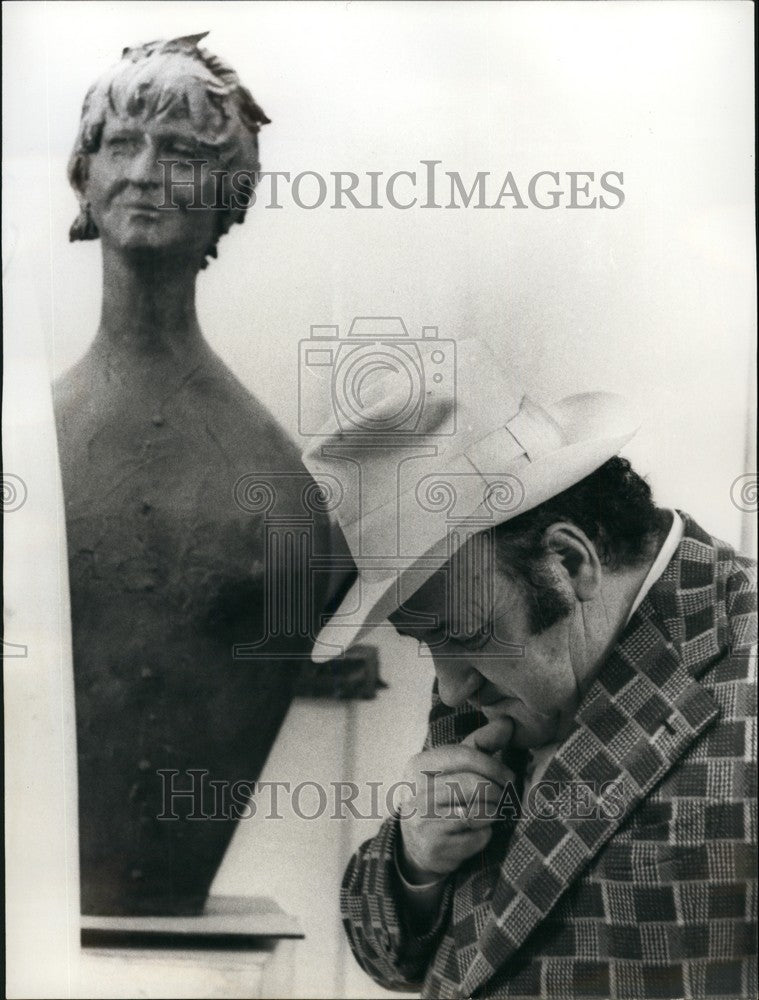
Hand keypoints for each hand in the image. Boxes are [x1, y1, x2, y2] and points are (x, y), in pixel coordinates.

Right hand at [397, 718, 514, 881]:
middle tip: (504, 798)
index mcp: (418, 765)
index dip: (494, 765)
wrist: (416, 845)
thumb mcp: (454, 767)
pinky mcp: (434, 847)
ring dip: (493, 813)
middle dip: (497, 792)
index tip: (509, 777)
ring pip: (478, 811)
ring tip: (492, 812)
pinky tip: (478, 832)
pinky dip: (485, 835)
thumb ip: (481, 744)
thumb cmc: (442, 797)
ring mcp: (423, 821)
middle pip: (474, 784)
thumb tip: (508, 722)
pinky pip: (477, 837)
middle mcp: (416, 792)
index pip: (465, 756)